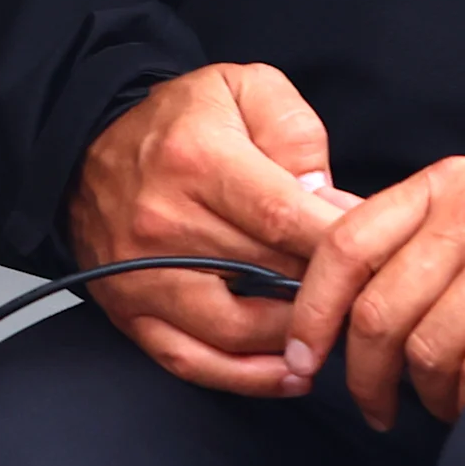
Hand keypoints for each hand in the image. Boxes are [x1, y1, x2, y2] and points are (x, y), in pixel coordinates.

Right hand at [69, 63, 356, 396]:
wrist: (89, 144)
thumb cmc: (179, 119)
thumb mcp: (243, 87)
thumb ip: (296, 134)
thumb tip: (328, 202)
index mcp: (199, 160)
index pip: (284, 218)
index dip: (338, 245)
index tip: (375, 255)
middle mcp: (166, 222)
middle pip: (267, 276)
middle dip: (325, 290)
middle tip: (363, 294)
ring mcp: (143, 275)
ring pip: (236, 331)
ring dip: (294, 339)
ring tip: (333, 332)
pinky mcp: (129, 311)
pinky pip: (193, 361)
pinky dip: (245, 377)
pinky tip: (289, 373)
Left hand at [287, 154, 464, 428]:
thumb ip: (421, 225)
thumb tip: (343, 276)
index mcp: (445, 184)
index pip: (346, 244)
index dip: (312, 310)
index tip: (304, 355)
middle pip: (380, 313)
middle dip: (364, 375)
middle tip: (375, 405)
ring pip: (429, 353)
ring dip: (425, 396)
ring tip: (441, 402)